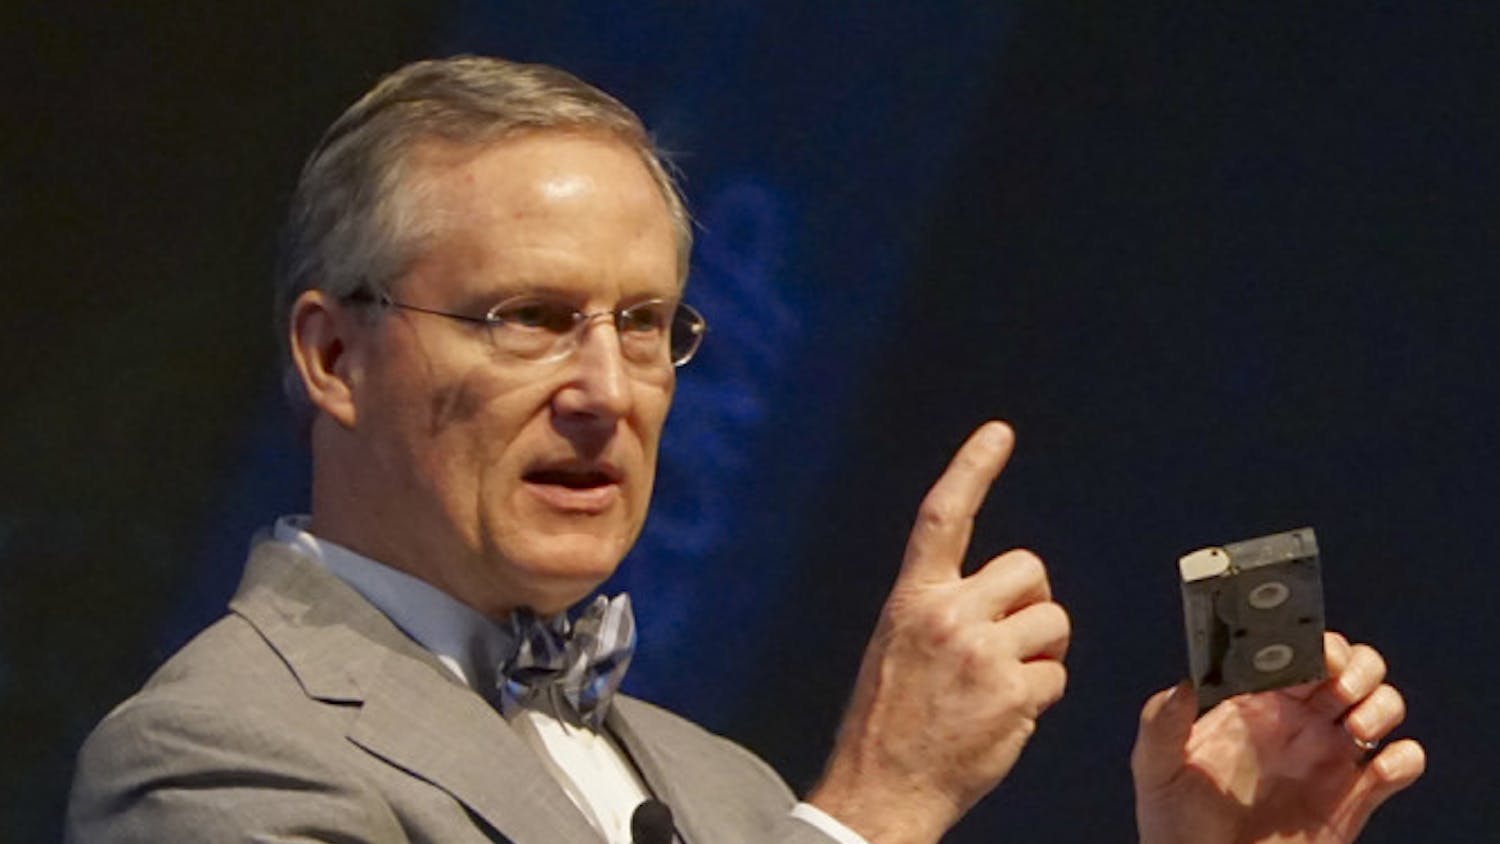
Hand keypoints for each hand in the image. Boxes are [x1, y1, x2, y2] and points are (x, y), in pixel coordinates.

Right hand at [808, 422, 1069, 843]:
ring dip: (1043, 652)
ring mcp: (983, 654)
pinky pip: (1057, 676)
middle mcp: (948, 615)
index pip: (944, 516)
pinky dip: (1041, 696)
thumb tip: (994, 596)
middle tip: (1013, 639)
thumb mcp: (897, 646)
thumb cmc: (888, 721)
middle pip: (1030, 569)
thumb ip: (940, 610)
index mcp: (912, 599)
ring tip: (1004, 684)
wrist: (881, 788)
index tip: (999, 433)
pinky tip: (1006, 716)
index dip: (972, 468)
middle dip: (1034, 601)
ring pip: (1054, 623)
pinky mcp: (1014, 693)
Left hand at [1132, 632, 1425, 843]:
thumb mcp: (1156, 766)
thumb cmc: (1175, 825)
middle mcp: (1298, 723)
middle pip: (1352, 667)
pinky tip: (1377, 770)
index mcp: (1256, 703)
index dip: (1314, 643)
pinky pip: (1401, 764)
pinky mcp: (1353, 799)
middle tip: (1340, 689)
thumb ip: (1163, 721)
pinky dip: (1404, 759)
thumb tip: (1185, 683)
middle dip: (1358, 666)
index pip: (1299, 651)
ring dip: (1383, 706)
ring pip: (1383, 705)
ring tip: (1356, 731)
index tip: (1313, 655)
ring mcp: (1328, 758)